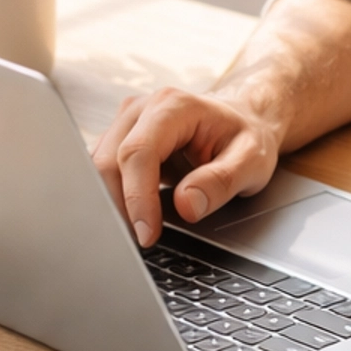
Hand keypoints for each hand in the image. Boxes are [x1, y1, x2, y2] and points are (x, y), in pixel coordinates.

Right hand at [92, 87, 281, 248]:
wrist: (242, 121)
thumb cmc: (245, 137)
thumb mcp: (252, 161)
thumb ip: (221, 181)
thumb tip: (187, 206)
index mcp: (173, 106)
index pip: (139, 152)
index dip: (138, 197)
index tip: (147, 233)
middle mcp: (141, 110)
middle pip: (109, 162)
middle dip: (118, 208)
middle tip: (137, 244)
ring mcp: (125, 124)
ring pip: (98, 169)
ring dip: (111, 205)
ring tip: (135, 234)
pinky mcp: (118, 141)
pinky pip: (102, 173)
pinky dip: (112, 199)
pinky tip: (131, 219)